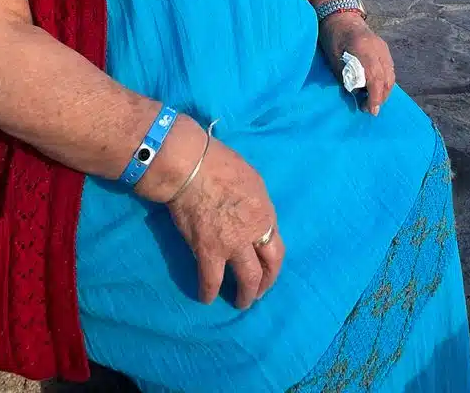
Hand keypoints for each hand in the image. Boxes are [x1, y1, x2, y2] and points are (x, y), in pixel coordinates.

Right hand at [143, 120, 282, 308]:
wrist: (193, 167)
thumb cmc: (220, 165)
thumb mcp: (252, 181)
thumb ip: (256, 205)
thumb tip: (253, 218)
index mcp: (266, 214)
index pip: (277, 248)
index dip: (273, 265)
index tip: (268, 272)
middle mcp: (254, 233)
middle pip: (267, 267)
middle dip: (264, 285)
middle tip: (258, 294)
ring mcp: (232, 244)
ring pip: (247, 280)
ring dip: (245, 295)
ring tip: (240, 303)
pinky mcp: (208, 251)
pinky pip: (211, 280)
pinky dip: (209, 292)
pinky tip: (207, 298)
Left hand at [320, 13, 395, 114]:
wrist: (341, 17)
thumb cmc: (333, 38)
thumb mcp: (334, 59)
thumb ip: (346, 76)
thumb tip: (357, 94)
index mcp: (364, 49)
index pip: (375, 77)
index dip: (375, 97)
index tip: (371, 111)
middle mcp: (378, 48)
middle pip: (387, 79)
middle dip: (380, 97)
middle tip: (368, 109)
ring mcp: (383, 48)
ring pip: (391, 75)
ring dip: (384, 91)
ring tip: (372, 102)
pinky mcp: (384, 49)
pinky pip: (389, 69)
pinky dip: (385, 82)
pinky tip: (376, 89)